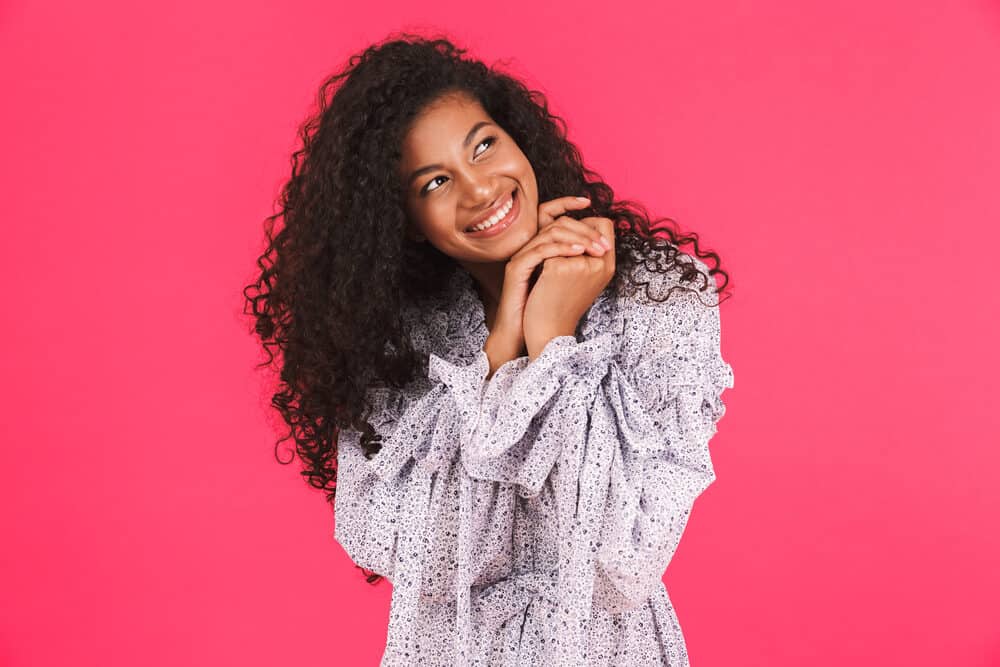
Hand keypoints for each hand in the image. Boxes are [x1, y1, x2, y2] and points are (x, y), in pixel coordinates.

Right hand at [484, 196, 610, 375]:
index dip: (567, 203)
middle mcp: (527, 246)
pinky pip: (541, 250)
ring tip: (597, 249)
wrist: (530, 331)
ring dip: (578, 237)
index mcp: (538, 245)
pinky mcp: (516, 268)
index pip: (549, 212)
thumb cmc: (550, 307)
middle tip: (604, 243)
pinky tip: (581, 253)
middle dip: (583, 227)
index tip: (589, 202)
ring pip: (549, 233)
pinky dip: (563, 249)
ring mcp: (521, 256)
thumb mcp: (568, 277)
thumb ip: (578, 257)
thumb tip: (602, 241)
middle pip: (554, 221)